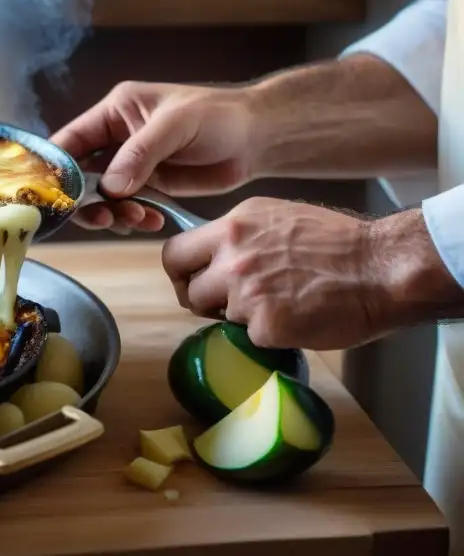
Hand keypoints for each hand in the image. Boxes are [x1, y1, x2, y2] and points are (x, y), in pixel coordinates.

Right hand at [51, 81, 254, 233]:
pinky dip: (133, 218)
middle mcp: (116, 138)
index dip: (57, 168)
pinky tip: (153, 220)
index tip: (56, 197)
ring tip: (138, 219)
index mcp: (114, 112)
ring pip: (102, 196)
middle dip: (88, 200)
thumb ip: (140, 155)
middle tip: (105, 217)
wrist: (258, 139)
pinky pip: (127, 207)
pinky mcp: (150, 186)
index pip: (70, 140)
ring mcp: (132, 165)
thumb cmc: (218, 117)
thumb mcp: (175, 127)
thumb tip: (108, 187)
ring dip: (113, 213)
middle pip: (80, 175)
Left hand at [161, 197, 463, 350]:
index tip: (192, 280)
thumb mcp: (276, 219)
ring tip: (274, 305)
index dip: (180, 272)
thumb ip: (239, 236)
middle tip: (221, 304)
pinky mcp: (264, 325)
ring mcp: (245, 292)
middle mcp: (231, 256)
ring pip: (214, 314)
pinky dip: (266, 334)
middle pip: (183, 288)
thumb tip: (213, 254)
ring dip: (236, 316)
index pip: (174, 251)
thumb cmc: (339, 244)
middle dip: (198, 299)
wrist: (382, 269)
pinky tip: (293, 319)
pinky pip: (246, 336)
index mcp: (233, 225)